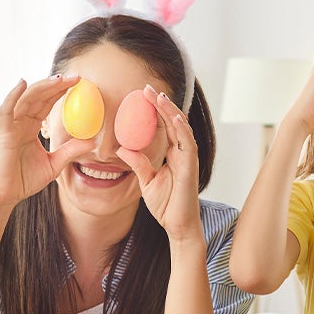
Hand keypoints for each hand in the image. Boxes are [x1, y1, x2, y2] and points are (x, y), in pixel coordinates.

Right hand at [0, 76, 87, 209]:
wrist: (8, 195)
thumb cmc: (26, 179)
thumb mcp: (55, 164)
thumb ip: (71, 151)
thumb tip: (92, 142)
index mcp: (31, 128)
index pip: (46, 104)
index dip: (61, 92)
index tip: (79, 84)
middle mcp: (20, 123)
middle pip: (38, 97)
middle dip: (56, 85)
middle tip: (75, 77)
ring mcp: (11, 127)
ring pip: (25, 99)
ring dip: (42, 87)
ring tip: (59, 78)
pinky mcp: (3, 134)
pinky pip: (6, 111)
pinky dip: (13, 95)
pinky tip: (23, 83)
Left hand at [116, 87, 201, 242]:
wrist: (178, 225)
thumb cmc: (166, 206)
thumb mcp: (146, 182)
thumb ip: (138, 164)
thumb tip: (122, 149)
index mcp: (173, 155)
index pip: (165, 127)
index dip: (155, 110)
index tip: (141, 95)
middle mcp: (182, 154)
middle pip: (173, 122)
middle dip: (161, 104)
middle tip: (146, 88)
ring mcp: (188, 160)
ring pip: (182, 129)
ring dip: (171, 112)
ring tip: (158, 97)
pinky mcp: (190, 168)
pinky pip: (188, 144)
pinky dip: (182, 130)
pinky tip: (174, 117)